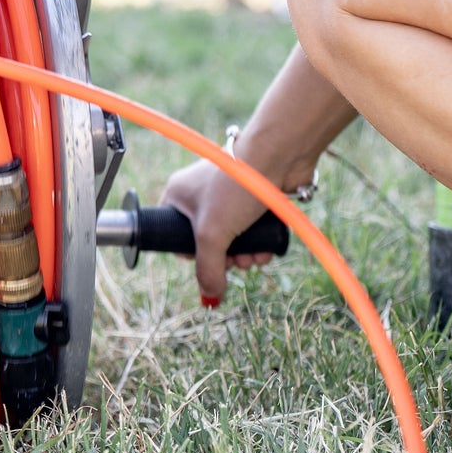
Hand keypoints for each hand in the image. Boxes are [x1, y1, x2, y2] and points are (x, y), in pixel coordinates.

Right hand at [159, 157, 280, 305]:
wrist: (278, 156)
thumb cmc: (236, 185)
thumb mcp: (213, 234)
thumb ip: (208, 269)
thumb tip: (210, 296)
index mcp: (179, 195)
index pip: (173, 234)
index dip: (190, 254)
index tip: (208, 261)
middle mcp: (202, 194)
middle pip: (208, 241)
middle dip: (226, 259)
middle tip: (238, 263)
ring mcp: (229, 195)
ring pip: (232, 237)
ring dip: (244, 255)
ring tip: (256, 258)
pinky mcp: (253, 198)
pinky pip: (251, 230)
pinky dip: (259, 244)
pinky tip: (267, 251)